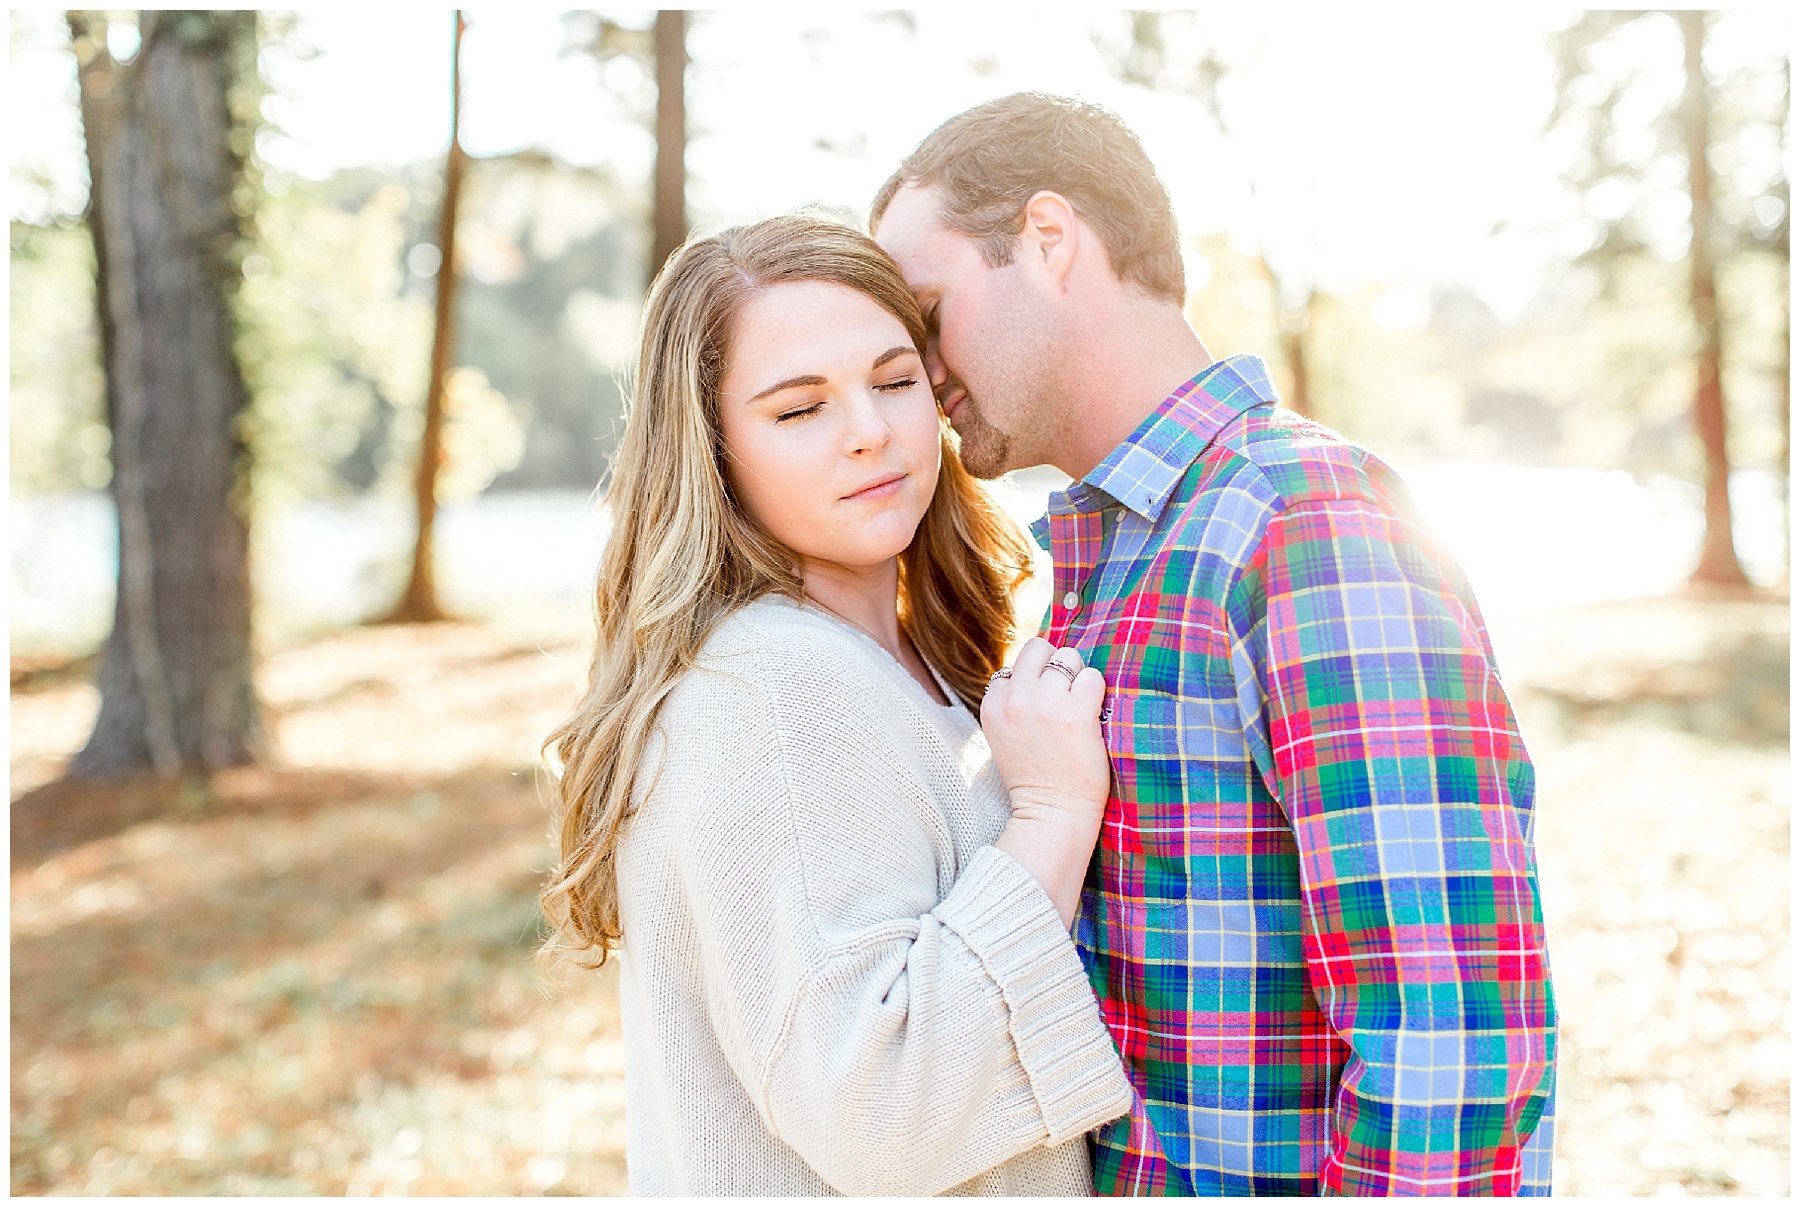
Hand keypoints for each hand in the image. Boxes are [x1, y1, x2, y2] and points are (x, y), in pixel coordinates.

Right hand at [980, 638, 1111, 925]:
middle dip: (1056, 664)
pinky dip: (1097, 692)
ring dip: (1079, 677)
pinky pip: (1093, 677)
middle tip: (1067, 694)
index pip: (1016, 662)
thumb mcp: (1005, 733)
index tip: (1045, 700)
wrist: (1051, 814)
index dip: (1036, 676)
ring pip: (1069, 657)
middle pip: (1040, 647)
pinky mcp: (1077, 714)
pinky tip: (1094, 715)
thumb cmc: (1034, 777)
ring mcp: (1046, 703)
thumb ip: (1012, 700)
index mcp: (993, 703)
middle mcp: (1016, 698)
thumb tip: (1039, 667)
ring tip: (1080, 707)